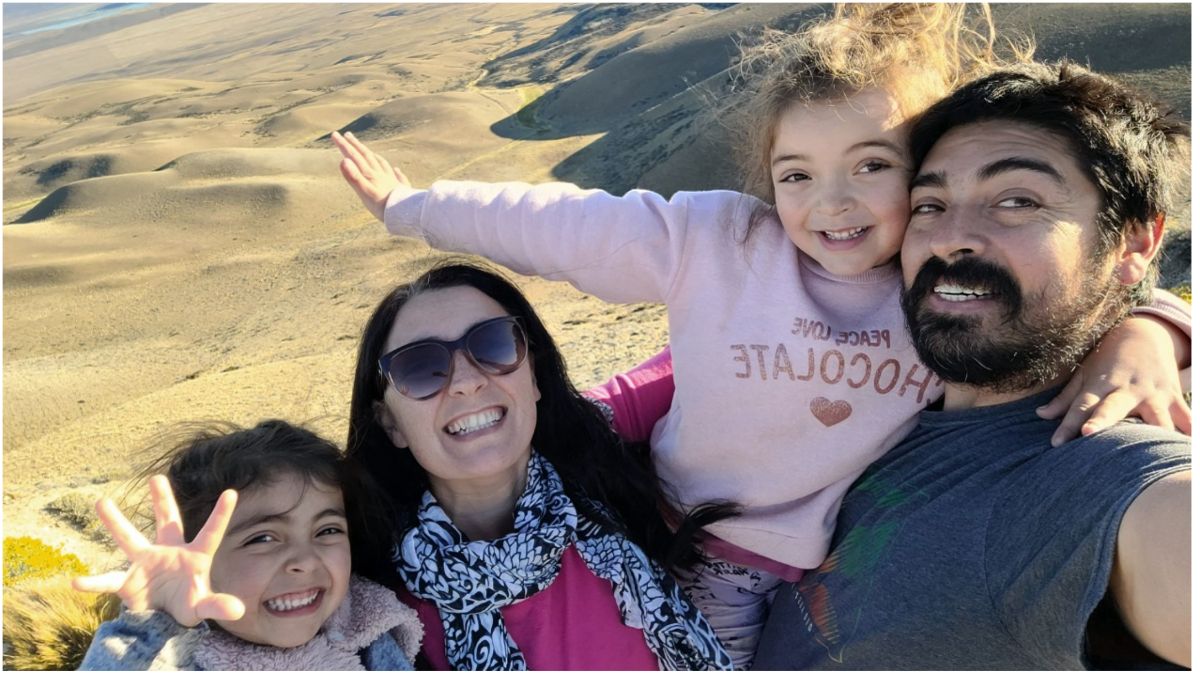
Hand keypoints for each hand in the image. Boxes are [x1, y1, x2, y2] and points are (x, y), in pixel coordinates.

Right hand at [72, 475, 244, 625]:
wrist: (163, 619)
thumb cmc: (188, 605)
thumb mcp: (203, 607)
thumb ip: (218, 605)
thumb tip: (238, 609)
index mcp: (194, 556)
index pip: (210, 533)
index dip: (220, 514)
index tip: (232, 492)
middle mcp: (169, 552)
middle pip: (167, 522)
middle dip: (162, 501)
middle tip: (157, 477)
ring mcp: (146, 563)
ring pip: (130, 539)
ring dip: (116, 522)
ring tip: (101, 501)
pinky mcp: (128, 582)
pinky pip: (108, 581)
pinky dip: (93, 585)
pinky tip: (77, 583)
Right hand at [332, 130, 409, 221]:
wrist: (405, 214)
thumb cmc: (383, 206)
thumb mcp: (364, 192)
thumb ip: (354, 177)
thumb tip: (343, 160)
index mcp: (370, 174)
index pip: (354, 156)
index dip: (343, 145)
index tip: (335, 134)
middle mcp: (381, 174)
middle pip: (367, 156)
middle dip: (355, 145)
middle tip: (347, 135)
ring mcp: (392, 180)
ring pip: (381, 163)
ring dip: (372, 155)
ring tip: (368, 151)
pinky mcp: (401, 189)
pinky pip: (398, 176)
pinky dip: (395, 171)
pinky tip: (396, 170)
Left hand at [1038, 315, 1191, 445]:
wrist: (1144, 333)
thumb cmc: (1107, 360)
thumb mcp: (1084, 374)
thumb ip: (1065, 399)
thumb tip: (1040, 415)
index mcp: (1100, 384)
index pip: (1080, 406)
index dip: (1068, 424)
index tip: (1056, 443)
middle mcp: (1125, 389)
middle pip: (1111, 407)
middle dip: (1102, 420)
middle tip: (1089, 434)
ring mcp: (1152, 392)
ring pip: (1154, 416)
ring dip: (1153, 430)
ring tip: (1150, 449)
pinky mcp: (1173, 395)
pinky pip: (1184, 415)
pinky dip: (1189, 428)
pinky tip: (1188, 443)